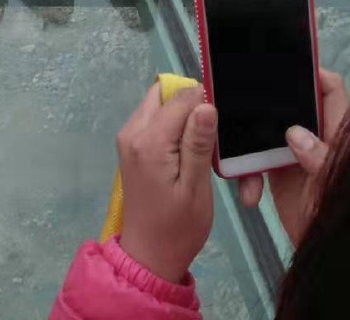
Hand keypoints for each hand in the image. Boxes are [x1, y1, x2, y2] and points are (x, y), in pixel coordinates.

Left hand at [118, 83, 216, 283]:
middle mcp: (131, 132)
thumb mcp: (196, 188)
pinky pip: (151, 119)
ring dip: (179, 114)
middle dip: (189, 104)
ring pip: (156, 104)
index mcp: (149, 141)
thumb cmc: (178, 227)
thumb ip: (198, 143)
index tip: (222, 121)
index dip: (204, 102)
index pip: (179, 98)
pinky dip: (169, 124)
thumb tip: (206, 105)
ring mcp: (127, 138)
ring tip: (200, 143)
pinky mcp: (129, 146)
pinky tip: (185, 149)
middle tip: (211, 133)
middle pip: (163, 95)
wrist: (149, 255)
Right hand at [238, 68, 349, 245]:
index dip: (312, 72)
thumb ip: (320, 157)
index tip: (281, 63)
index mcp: (335, 132)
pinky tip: (247, 192)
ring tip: (230, 149)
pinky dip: (246, 174)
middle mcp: (313, 136)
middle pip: (289, 104)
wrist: (328, 258)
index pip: (329, 89)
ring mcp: (294, 154)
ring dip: (247, 144)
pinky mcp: (277, 173)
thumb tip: (294, 132)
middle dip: (264, 103)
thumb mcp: (334, 185)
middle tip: (236, 96)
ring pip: (264, 132)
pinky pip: (255, 162)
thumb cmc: (339, 215)